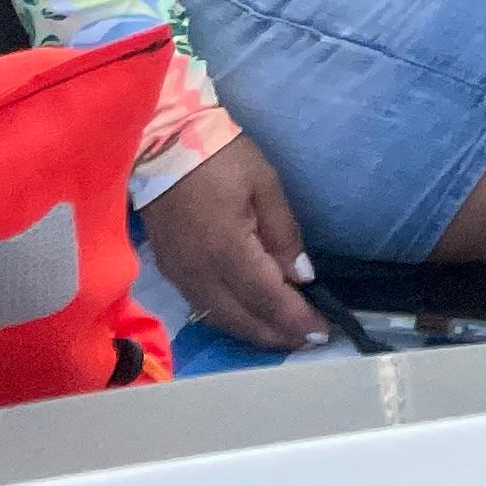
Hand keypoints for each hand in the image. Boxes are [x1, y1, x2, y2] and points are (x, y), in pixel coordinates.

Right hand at [144, 136, 322, 350]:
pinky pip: (205, 309)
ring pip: (222, 321)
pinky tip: (251, 317)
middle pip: (243, 321)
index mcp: (226, 250)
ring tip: (286, 334)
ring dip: (255, 332)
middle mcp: (200, 274)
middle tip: (309, 340)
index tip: (322, 333)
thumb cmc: (220, 157)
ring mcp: (181, 277)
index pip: (267, 299)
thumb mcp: (264, 183)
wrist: (163, 145)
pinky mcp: (171, 273)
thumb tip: (301, 276)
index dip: (295, 320)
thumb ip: (283, 233)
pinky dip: (232, 320)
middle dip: (278, 336)